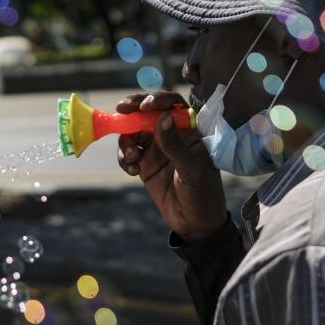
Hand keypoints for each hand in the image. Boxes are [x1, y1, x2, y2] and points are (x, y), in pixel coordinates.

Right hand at [117, 91, 225, 241]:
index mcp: (190, 132)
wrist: (195, 224)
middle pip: (148, 113)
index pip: (174, 105)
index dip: (159, 99)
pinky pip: (128, 153)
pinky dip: (125, 158)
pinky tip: (133, 171)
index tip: (145, 105)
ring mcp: (156, 150)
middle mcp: (171, 136)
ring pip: (134, 133)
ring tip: (133, 157)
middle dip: (133, 110)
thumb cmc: (203, 194)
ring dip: (127, 141)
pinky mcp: (145, 165)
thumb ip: (175, 145)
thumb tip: (162, 117)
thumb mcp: (192, 170)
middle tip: (120, 110)